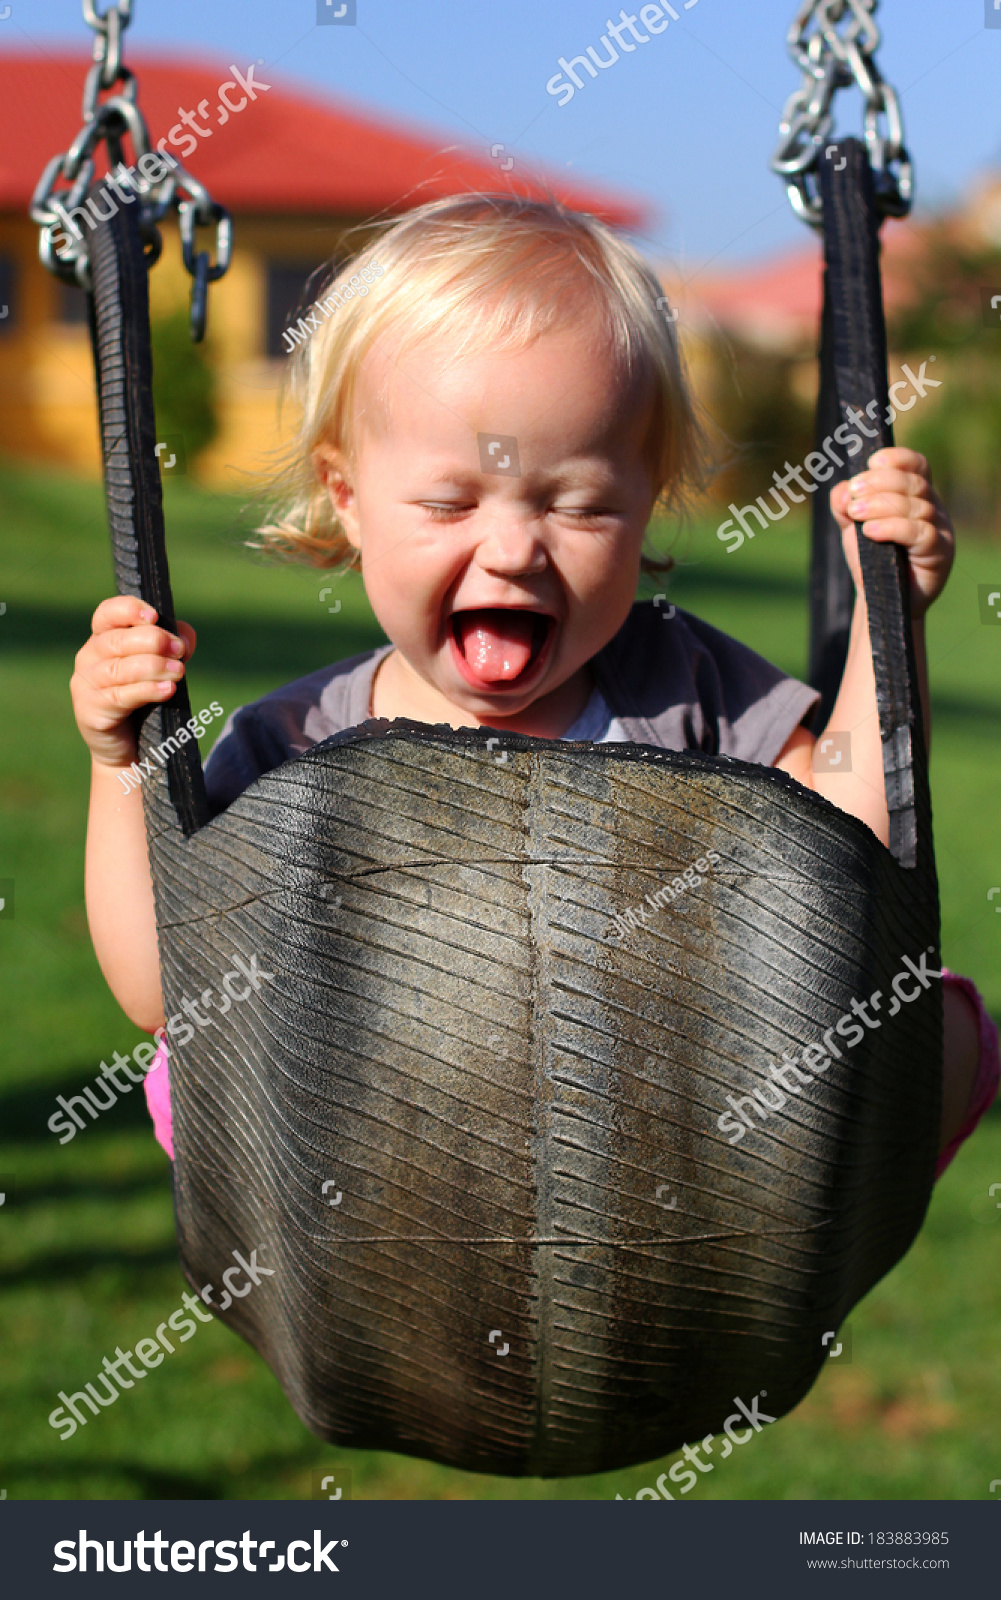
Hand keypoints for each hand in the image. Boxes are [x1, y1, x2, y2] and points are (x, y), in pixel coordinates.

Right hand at [70, 596, 196, 768]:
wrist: (129, 746)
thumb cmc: (144, 699)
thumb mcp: (161, 667)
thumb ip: (174, 645)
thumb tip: (185, 635)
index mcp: (103, 639)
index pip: (107, 614)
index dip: (129, 610)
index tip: (154, 616)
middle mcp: (89, 657)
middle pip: (117, 641)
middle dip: (153, 641)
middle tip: (179, 650)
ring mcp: (85, 684)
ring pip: (119, 669)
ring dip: (153, 667)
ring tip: (179, 672)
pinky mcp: (90, 710)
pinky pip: (120, 696)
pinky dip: (147, 691)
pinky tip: (168, 689)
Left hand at [830, 447, 953, 618]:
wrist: (879, 597)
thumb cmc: (871, 558)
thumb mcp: (852, 526)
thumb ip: (843, 505)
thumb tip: (843, 489)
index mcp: (916, 495)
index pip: (917, 465)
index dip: (897, 459)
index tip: (871, 463)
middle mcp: (933, 508)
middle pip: (913, 483)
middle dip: (879, 484)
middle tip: (854, 496)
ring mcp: (940, 529)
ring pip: (915, 507)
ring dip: (880, 506)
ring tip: (855, 515)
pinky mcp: (940, 552)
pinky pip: (920, 533)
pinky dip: (893, 528)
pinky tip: (871, 531)